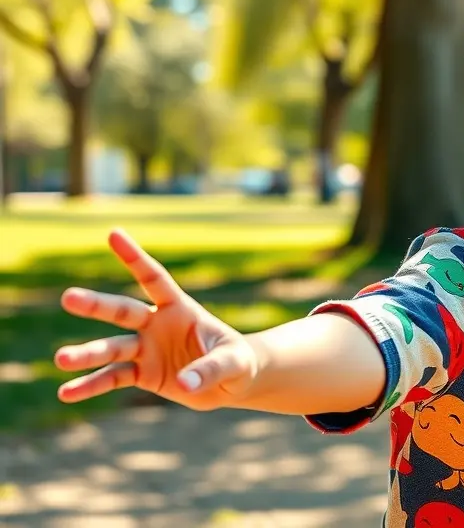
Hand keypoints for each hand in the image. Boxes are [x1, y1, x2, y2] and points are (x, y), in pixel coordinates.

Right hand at [54, 229, 259, 410]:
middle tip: (68, 298)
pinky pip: (112, 378)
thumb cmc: (237, 361)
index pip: (154, 279)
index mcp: (180, 308)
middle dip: (97, 305)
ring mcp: (146, 349)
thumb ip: (210, 369)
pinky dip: (90, 386)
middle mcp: (156, 324)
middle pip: (123, 312)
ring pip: (112, 348)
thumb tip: (184, 383)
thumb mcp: (233, 362)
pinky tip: (66, 393)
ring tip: (61, 359)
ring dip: (87, 353)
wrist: (234, 382)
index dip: (135, 258)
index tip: (114, 234)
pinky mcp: (143, 374)